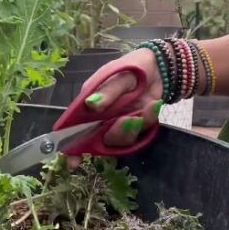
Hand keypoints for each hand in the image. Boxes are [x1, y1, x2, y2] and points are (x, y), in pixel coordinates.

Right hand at [68, 48, 164, 167]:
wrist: (157, 68)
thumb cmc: (129, 68)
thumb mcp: (117, 75)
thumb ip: (107, 92)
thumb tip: (91, 105)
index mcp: (88, 106)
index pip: (74, 128)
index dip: (71, 146)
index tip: (73, 161)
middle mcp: (100, 119)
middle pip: (99, 139)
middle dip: (114, 133)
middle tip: (128, 120)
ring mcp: (117, 125)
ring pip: (119, 141)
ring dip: (131, 128)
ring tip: (142, 110)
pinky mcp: (134, 128)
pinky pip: (138, 135)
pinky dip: (147, 121)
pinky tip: (152, 106)